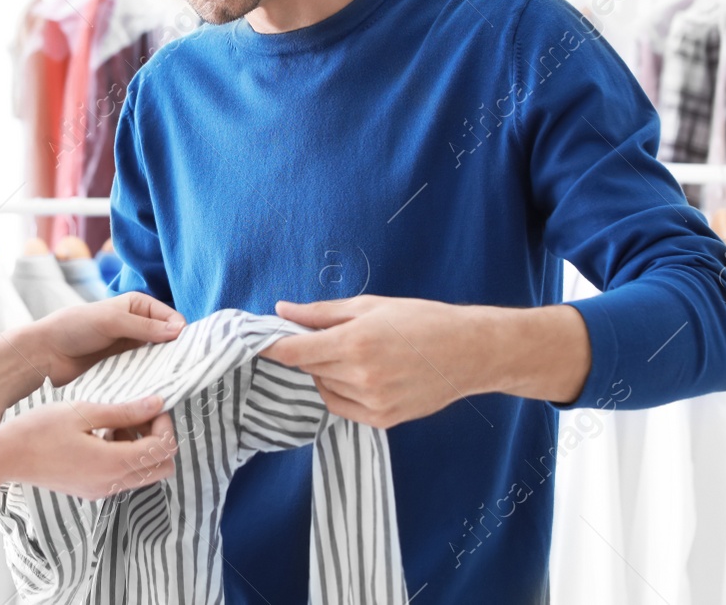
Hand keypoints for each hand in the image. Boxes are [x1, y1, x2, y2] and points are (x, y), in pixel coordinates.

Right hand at [0, 395, 178, 498]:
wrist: (5, 457)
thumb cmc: (40, 429)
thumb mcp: (84, 412)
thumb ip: (124, 411)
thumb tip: (157, 403)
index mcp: (113, 463)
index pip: (163, 449)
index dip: (165, 424)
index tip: (151, 406)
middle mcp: (111, 483)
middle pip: (162, 468)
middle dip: (158, 439)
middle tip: (139, 416)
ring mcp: (101, 490)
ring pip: (143, 474)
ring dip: (140, 448)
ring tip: (114, 424)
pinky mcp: (90, 490)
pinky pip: (122, 477)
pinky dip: (123, 457)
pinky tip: (100, 435)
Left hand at [26, 292, 185, 386]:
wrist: (46, 352)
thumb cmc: (74, 327)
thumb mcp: (111, 321)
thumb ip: (144, 326)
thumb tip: (179, 331)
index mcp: (139, 305)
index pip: (172, 319)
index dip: (182, 334)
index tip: (190, 352)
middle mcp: (139, 325)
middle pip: (168, 339)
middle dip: (176, 352)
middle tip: (184, 371)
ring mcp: (131, 347)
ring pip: (158, 358)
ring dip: (164, 368)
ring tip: (172, 382)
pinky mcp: (124, 366)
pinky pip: (144, 372)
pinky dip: (150, 378)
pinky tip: (155, 388)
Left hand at [261, 295, 481, 428]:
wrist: (469, 352)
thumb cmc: (423, 320)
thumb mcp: (370, 305)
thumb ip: (322, 312)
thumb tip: (283, 310)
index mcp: (356, 342)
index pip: (295, 351)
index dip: (271, 346)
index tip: (256, 342)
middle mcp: (361, 375)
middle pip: (309, 368)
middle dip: (307, 352)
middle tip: (324, 336)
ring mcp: (372, 401)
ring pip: (324, 387)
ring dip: (325, 371)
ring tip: (354, 353)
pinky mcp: (383, 420)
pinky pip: (341, 407)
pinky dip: (339, 391)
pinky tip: (358, 375)